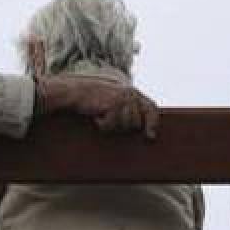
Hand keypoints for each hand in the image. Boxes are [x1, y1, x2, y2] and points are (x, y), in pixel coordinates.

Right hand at [38, 75, 158, 138]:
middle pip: (136, 123)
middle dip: (123, 126)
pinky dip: (102, 124)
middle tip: (108, 118)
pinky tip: (96, 115)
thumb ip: (130, 111)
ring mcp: (123, 98)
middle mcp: (131, 94)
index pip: (151, 108)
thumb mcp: (115, 103)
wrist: (76, 92)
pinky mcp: (113, 104)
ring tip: (101, 114)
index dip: (152, 123)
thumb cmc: (94, 100)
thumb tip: (146, 133)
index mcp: (133, 92)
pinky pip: (111, 125)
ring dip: (111, 125)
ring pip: (125, 125)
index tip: (150, 137)